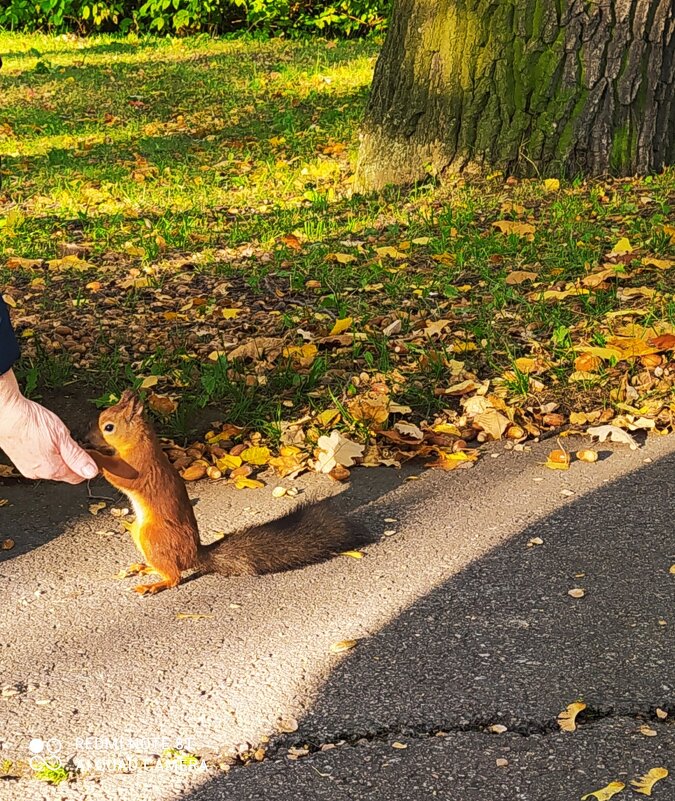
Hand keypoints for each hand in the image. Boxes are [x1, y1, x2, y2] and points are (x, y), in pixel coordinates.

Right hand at [0, 369, 97, 483]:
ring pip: (51, 466)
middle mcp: (38, 472)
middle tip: (70, 442)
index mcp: (52, 469)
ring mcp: (27, 467)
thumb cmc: (30, 422)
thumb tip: (91, 471)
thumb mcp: (62, 437)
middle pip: (64, 472)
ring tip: (54, 438)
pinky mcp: (20, 459)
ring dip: (57, 455)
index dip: (86, 466)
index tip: (91, 457)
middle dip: (71, 459)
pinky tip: (43, 439)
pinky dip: (45, 452)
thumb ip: (78, 456)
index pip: (77, 477)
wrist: (6, 413)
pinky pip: (39, 460)